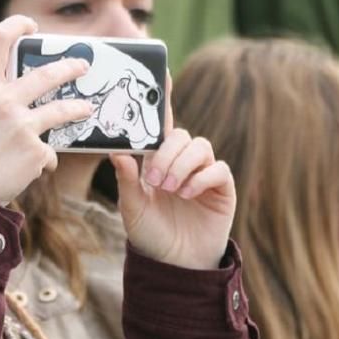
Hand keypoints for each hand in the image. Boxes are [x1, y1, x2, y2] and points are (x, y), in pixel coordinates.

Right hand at [0, 15, 91, 205]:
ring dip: (78, 108)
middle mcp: (2, 101)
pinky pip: (49, 150)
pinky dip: (44, 159)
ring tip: (87, 109)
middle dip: (70, 67)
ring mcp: (21, 125)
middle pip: (46, 73)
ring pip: (61, 109)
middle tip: (82, 66)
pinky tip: (37, 168)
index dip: (16, 26)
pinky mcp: (35, 150)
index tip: (30, 25)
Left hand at [110, 74, 234, 269]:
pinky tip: (188, 194)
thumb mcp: (132, 208)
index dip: (163, 97)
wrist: (174, 265)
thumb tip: (117, 152)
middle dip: (166, 154)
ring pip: (200, 147)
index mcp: (158, 159)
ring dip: (182, 165)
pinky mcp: (221, 187)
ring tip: (171, 189)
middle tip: (155, 180)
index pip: (160, 123)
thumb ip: (126, 180)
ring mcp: (203, 173)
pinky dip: (202, 178)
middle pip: (181, 135)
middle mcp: (182, 161)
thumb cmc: (150, 234)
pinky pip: (218, 169)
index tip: (162, 72)